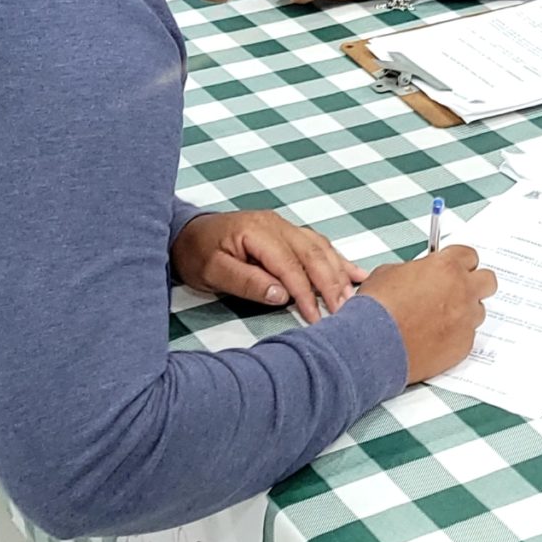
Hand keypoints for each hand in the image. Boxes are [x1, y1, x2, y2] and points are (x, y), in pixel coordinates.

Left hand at [172, 211, 367, 323]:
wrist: (186, 232)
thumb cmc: (197, 253)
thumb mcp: (213, 271)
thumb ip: (247, 282)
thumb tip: (282, 295)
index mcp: (257, 231)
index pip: (289, 265)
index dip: (305, 293)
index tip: (316, 317)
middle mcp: (276, 224)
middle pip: (313, 254)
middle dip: (331, 284)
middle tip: (344, 311)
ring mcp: (283, 225)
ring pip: (320, 248)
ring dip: (339, 273)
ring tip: (353, 297)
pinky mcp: (287, 232)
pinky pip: (318, 244)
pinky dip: (337, 260)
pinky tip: (355, 273)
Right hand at [356, 245, 497, 383]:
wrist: (372, 343)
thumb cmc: (377, 309)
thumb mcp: (389, 273)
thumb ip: (413, 270)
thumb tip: (416, 274)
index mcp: (445, 267)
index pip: (469, 256)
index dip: (459, 263)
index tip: (455, 268)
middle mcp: (462, 291)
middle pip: (487, 281)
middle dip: (475, 284)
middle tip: (459, 290)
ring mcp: (465, 320)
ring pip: (478, 311)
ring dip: (464, 312)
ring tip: (440, 320)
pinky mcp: (463, 345)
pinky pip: (467, 336)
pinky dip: (455, 336)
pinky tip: (435, 338)